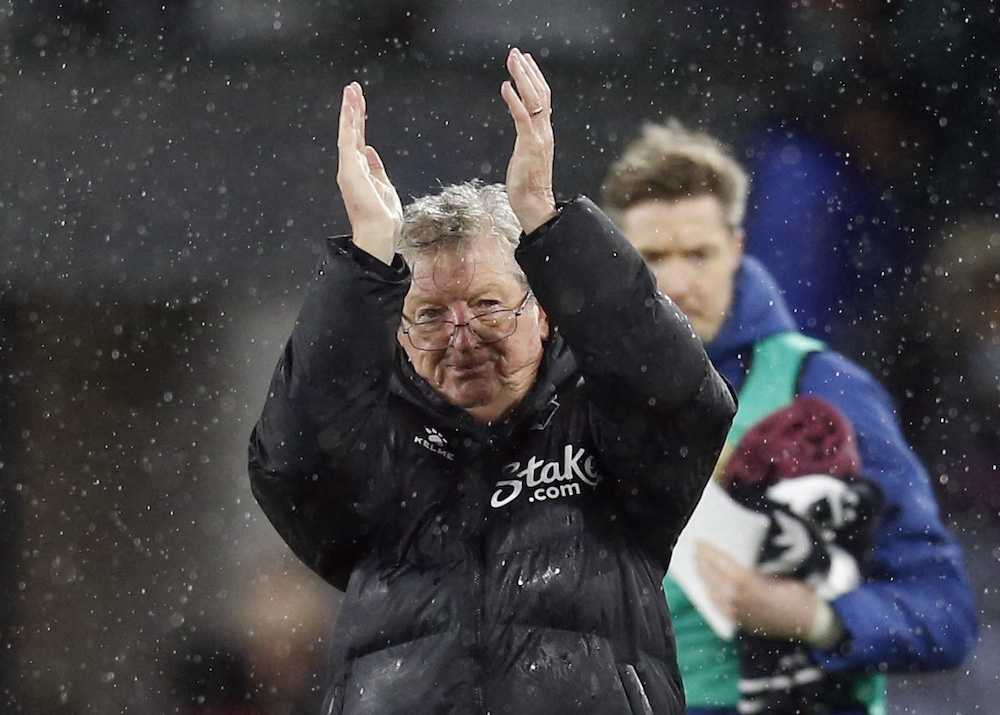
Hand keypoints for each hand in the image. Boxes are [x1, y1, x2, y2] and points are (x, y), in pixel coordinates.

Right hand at [336, 81, 402, 264]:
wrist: (379, 232)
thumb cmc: (383, 217)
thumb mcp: (385, 187)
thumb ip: (376, 168)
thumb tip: (370, 150)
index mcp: (360, 171)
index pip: (359, 139)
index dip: (360, 120)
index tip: (360, 102)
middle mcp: (352, 167)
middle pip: (353, 131)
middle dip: (353, 108)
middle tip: (353, 87)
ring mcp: (349, 167)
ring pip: (348, 131)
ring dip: (350, 109)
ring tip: (351, 89)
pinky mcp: (349, 168)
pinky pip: (347, 139)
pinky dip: (348, 121)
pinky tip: (349, 105)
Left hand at [500, 48, 557, 233]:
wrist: (534, 204)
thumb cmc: (528, 186)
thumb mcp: (527, 157)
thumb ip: (528, 141)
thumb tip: (523, 132)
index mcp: (544, 133)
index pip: (542, 99)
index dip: (534, 78)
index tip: (525, 61)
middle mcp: (544, 131)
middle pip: (540, 93)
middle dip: (527, 70)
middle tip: (516, 53)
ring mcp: (539, 137)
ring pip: (534, 99)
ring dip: (523, 77)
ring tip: (512, 60)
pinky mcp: (529, 145)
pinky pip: (522, 117)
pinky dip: (514, 100)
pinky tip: (505, 86)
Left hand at [697, 542, 820, 640]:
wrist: (809, 624)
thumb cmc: (798, 593)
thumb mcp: (781, 572)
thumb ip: (757, 563)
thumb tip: (740, 548)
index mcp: (748, 583)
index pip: (721, 563)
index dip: (709, 551)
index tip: (701, 540)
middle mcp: (737, 599)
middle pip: (711, 576)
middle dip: (702, 560)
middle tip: (696, 547)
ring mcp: (735, 612)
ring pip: (710, 590)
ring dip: (703, 574)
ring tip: (698, 561)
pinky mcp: (737, 622)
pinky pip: (715, 604)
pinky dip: (709, 590)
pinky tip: (707, 582)